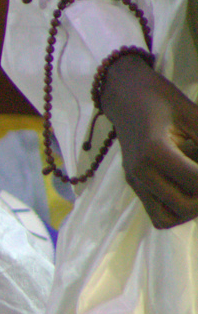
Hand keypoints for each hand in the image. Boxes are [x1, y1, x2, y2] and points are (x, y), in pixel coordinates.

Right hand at [100, 54, 197, 228]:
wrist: (123, 95)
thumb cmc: (159, 98)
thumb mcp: (192, 114)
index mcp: (153, 151)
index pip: (196, 182)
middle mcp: (140, 172)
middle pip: (184, 207)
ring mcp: (134, 180)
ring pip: (166, 218)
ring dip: (189, 210)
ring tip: (197, 188)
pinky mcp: (133, 183)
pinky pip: (156, 212)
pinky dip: (174, 210)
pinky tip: (186, 190)